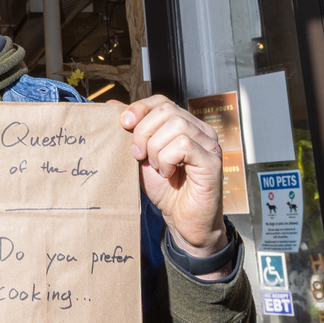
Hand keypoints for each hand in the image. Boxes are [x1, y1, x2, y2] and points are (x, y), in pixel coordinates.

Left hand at [120, 95, 225, 253]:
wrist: (182, 221)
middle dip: (143, 131)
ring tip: (157, 167)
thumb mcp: (141, 157)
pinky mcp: (212, 162)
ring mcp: (209, 145)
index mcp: (185, 125)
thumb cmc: (165, 190)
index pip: (162, 101)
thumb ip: (131, 132)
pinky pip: (183, 145)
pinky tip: (168, 173)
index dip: (141, 108)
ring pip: (175, 126)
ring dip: (156, 149)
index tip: (124, 124)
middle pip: (167, 110)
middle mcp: (201, 131)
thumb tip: (111, 104)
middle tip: (138, 155)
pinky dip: (167, 159)